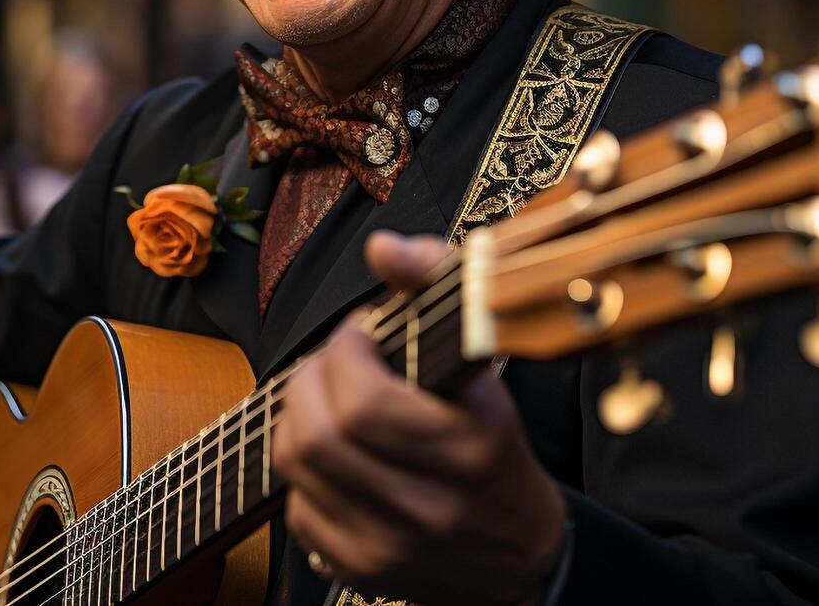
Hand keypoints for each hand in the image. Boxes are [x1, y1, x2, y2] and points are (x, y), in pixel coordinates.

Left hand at [273, 231, 567, 605]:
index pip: (365, 402)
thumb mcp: (485, 361)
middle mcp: (432, 505)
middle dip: (308, 381)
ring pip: (298, 466)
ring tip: (324, 401)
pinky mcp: (363, 571)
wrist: (521, 556)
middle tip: (330, 365)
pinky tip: (332, 456)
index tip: (358, 337)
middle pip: (319, 435)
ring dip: (297, 418)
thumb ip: (437, 285)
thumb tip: (384, 247)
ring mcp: (393, 544)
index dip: (344, 354)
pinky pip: (297, 508)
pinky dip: (303, 473)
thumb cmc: (494, 444)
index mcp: (470, 448)